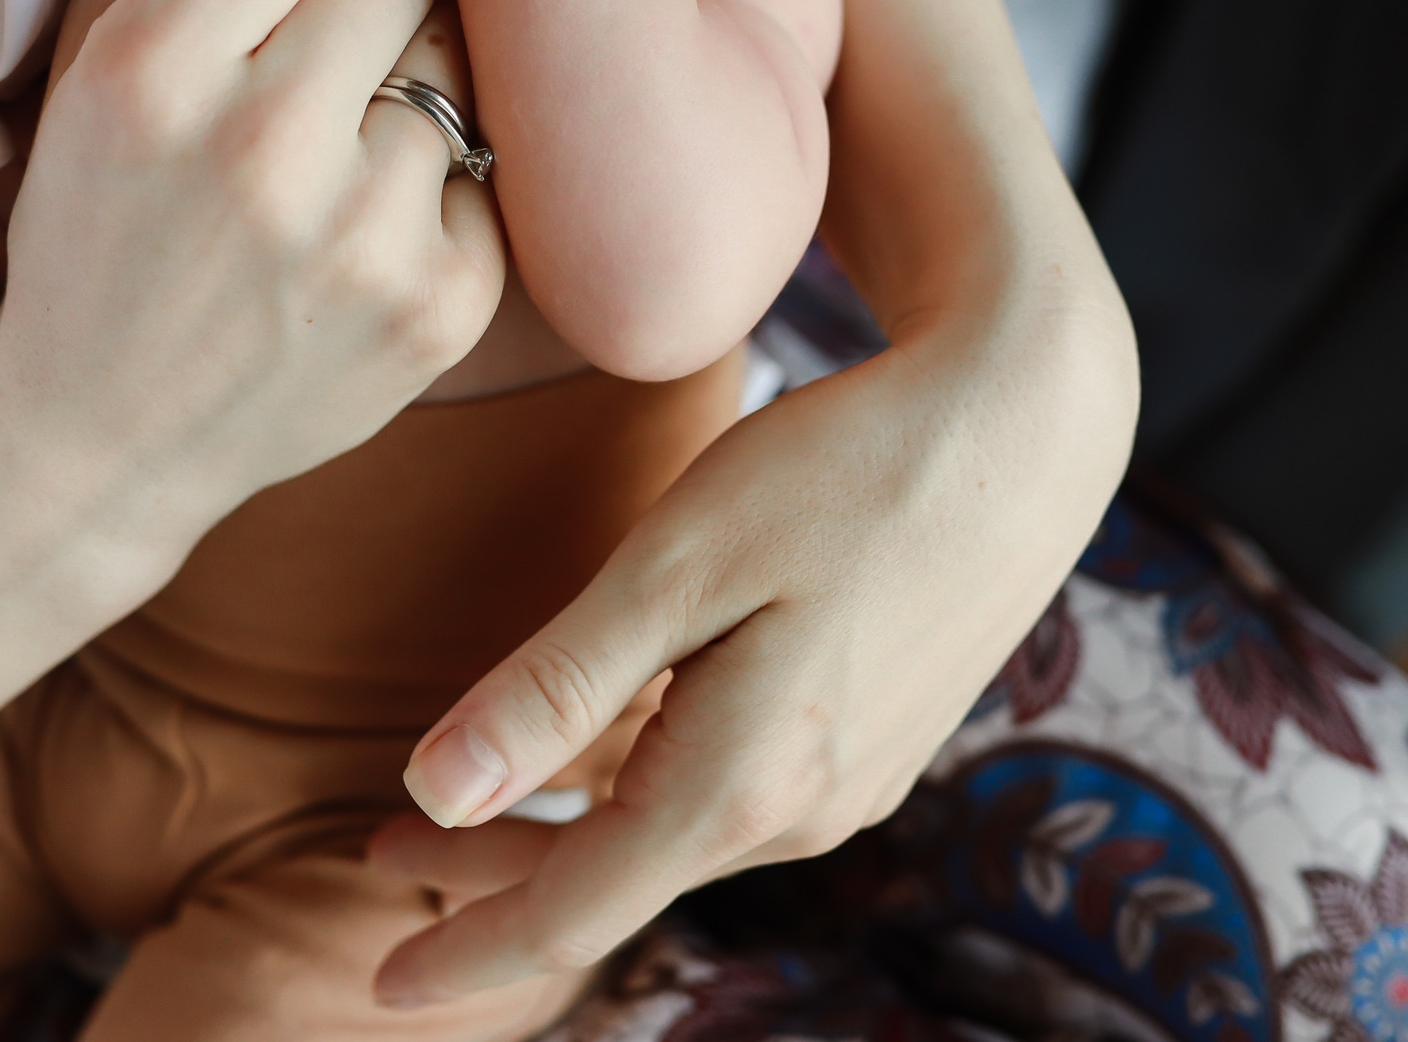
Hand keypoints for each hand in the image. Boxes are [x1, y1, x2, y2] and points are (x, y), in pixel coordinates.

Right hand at [0, 0, 509, 910]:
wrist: (104, 438)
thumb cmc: (94, 204)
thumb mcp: (92, 35)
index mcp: (156, 63)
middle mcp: (261, 149)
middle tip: (332, 6)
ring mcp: (363, 237)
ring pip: (475, 43)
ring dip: (427, 47)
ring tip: (349, 104)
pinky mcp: (444, 305)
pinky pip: (499, 151)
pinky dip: (452, 156)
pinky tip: (378, 194)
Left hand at [358, 0, 1136, 1005]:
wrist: (1028, 421)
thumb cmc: (843, 468)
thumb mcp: (680, 562)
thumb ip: (556, 686)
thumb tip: (430, 792)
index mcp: (744, 781)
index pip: (574, 907)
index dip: (470, 951)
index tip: (381, 988)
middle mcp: (800, 809)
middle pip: (614, 874)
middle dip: (494, 879)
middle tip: (379, 857)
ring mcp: (846, 778)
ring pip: (669, 833)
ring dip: (564, 829)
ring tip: (461, 806)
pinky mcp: (871, 734)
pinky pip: (725, 791)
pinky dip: (639, 788)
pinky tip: (599, 747)